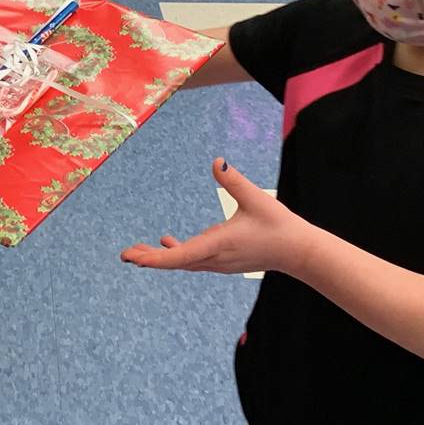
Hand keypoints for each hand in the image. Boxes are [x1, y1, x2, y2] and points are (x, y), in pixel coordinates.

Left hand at [120, 159, 312, 276]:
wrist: (299, 251)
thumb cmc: (279, 225)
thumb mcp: (256, 199)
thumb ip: (235, 180)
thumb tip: (217, 161)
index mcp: (219, 244)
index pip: (181, 256)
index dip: (156, 258)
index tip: (135, 259)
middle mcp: (215, 258)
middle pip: (176, 261)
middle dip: (150, 258)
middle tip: (125, 255)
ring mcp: (218, 263)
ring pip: (183, 262)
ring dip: (160, 257)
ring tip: (136, 252)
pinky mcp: (223, 261)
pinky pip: (193, 259)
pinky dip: (177, 253)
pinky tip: (167, 241)